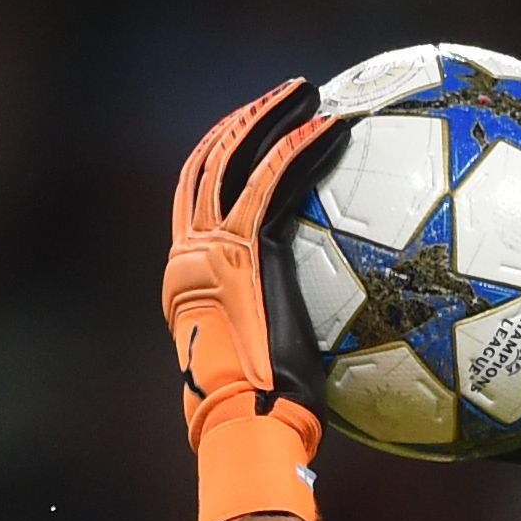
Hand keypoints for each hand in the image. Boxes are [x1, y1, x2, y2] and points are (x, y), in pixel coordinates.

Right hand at [163, 79, 336, 520]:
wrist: (248, 427)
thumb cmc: (267, 419)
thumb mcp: (269, 365)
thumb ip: (285, 330)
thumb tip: (331, 341)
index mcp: (189, 281)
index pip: (196, 203)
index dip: (221, 161)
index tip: (254, 138)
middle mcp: (189, 256)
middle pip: (205, 166)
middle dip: (242, 124)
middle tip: (283, 98)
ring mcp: (211, 248)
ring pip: (233, 159)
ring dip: (270, 117)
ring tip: (307, 93)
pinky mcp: (243, 249)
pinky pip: (271, 180)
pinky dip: (299, 147)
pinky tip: (331, 126)